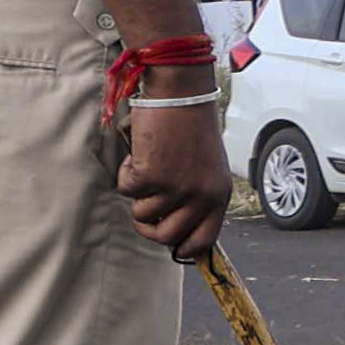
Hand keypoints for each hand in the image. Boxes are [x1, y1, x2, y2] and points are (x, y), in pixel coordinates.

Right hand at [121, 89, 231, 259]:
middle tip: (144, 206)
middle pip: (166, 237)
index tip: (170, 245)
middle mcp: (201, 196)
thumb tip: (174, 228)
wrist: (181, 96)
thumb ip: (197, 198)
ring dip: (137, 194)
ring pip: (142, 214)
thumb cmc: (192, 129)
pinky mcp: (152, 175)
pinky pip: (126, 190)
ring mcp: (177, 188)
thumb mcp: (207, 170)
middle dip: (148, 226)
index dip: (182, 248)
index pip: (204, 241)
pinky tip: (141, 153)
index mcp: (219, 196)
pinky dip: (126, 173)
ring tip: (148, 166)